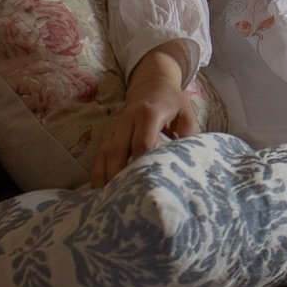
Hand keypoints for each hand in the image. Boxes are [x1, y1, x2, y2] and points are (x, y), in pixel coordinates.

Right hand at [90, 45, 199, 187]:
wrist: (152, 85)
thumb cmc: (173, 104)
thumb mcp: (187, 114)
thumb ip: (189, 136)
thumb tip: (186, 159)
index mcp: (149, 114)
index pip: (142, 141)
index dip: (141, 162)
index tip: (144, 183)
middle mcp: (128, 121)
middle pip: (118, 150)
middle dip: (118, 174)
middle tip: (122, 199)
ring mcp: (116, 128)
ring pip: (105, 154)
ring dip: (105, 177)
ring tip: (107, 202)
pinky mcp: (109, 135)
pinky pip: (99, 155)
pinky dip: (97, 173)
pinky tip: (98, 192)